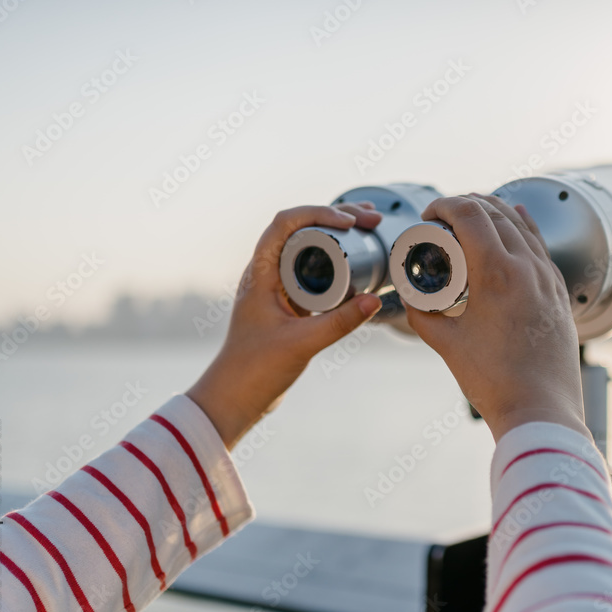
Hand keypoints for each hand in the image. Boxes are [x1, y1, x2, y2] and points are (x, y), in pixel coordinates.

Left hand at [187, 204, 383, 448]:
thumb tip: (375, 299)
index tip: (349, 222)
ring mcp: (279, 288)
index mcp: (260, 273)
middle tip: (370, 219)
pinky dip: (338, 261)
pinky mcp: (291, 304)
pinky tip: (360, 264)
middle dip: (336, 216)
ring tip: (370, 228)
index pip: (285, 224)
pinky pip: (315, 271)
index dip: (318, 213)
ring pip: (309, 248)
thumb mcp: (302, 343)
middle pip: (301, 229)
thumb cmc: (255, 370)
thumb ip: (340, 322)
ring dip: (338, 235)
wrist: (236, 397)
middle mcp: (267, 274)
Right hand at [404, 193, 588, 442]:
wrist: (541, 410)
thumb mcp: (447, 345)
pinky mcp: (559, 292)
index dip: (444, 204)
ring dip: (494, 211)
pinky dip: (523, 226)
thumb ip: (423, 316)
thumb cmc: (496, 382)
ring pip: (521, 225)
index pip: (469, 214)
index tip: (429, 214)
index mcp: (497, 273)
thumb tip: (412, 300)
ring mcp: (547, 278)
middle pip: (495, 213)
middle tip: (443, 217)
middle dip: (465, 205)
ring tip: (472, 215)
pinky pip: (540, 245)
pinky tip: (516, 219)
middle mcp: (527, 267)